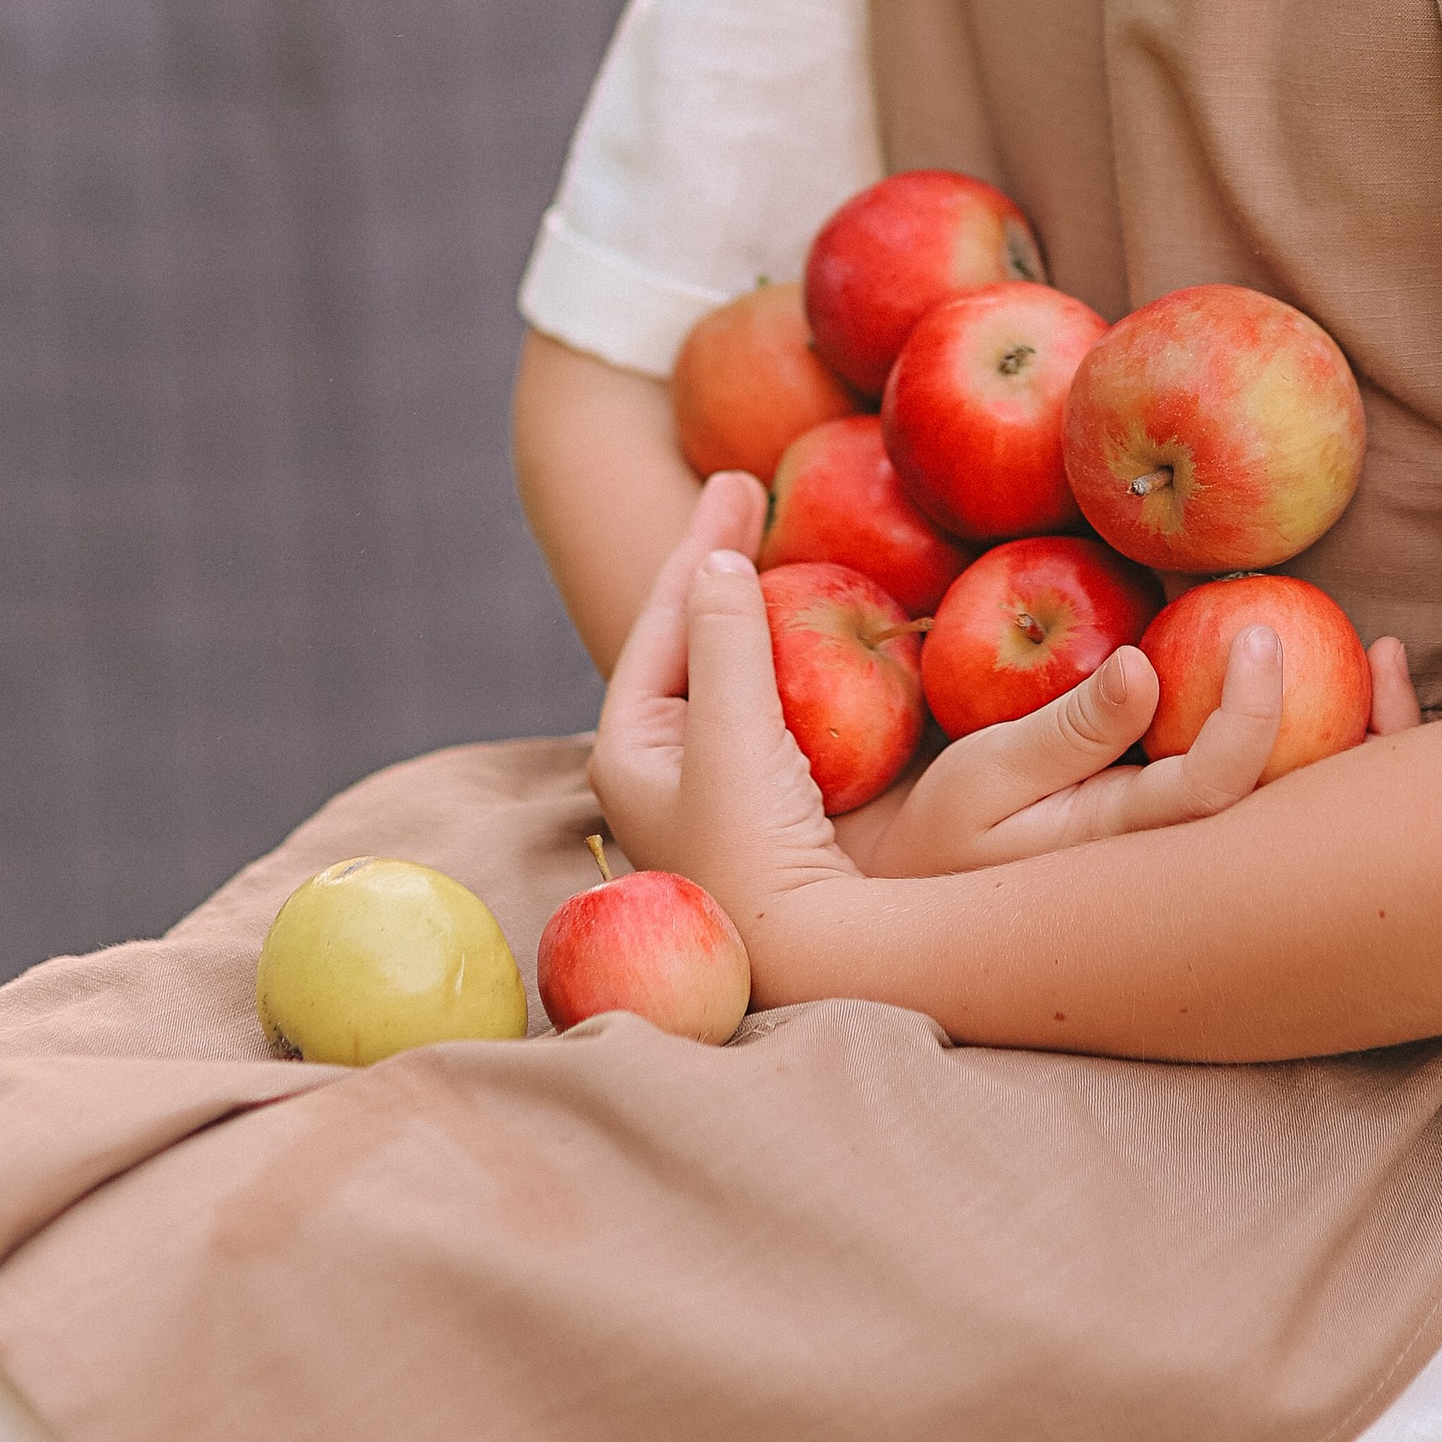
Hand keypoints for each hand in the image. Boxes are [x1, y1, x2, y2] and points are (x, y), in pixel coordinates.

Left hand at [587, 476, 848, 928]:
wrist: (807, 957)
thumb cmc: (754, 845)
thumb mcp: (733, 730)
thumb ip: (724, 639)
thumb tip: (716, 560)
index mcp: (628, 747)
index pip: (661, 620)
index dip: (697, 547)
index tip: (736, 485)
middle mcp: (659, 764)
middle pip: (688, 636)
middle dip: (719, 565)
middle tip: (750, 490)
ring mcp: (708, 783)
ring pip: (726, 666)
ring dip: (751, 605)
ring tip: (775, 542)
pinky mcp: (758, 801)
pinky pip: (764, 699)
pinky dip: (783, 651)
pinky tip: (814, 629)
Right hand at [869, 626, 1422, 876]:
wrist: (941, 906)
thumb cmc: (953, 832)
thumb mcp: (987, 773)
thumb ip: (1070, 728)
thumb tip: (1146, 669)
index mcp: (1132, 848)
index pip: (1219, 786)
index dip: (1251, 712)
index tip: (1256, 629)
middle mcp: (1185, 866)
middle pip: (1296, 814)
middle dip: (1362, 743)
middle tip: (1389, 652)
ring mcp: (1202, 862)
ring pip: (1305, 814)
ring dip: (1363, 745)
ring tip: (1390, 662)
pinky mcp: (1203, 842)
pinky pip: (1283, 800)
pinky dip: (1329, 745)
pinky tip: (1352, 683)